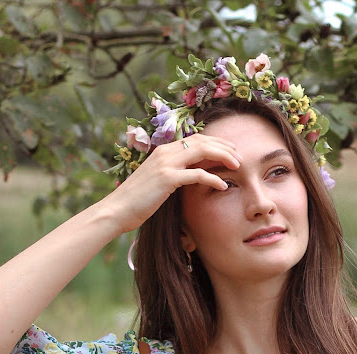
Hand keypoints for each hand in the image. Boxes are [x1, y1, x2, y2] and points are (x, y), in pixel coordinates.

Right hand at [100, 134, 241, 233]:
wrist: (117, 210)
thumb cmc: (136, 200)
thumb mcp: (157, 182)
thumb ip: (173, 173)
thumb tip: (190, 175)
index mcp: (163, 151)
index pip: (195, 139)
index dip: (216, 142)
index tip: (231, 151)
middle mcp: (165, 152)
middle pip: (202, 141)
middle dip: (224, 147)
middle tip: (240, 157)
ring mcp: (166, 164)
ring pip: (202, 151)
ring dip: (223, 157)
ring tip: (238, 166)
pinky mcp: (167, 179)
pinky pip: (197, 175)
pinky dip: (213, 179)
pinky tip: (224, 186)